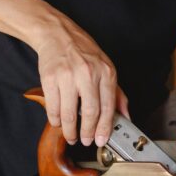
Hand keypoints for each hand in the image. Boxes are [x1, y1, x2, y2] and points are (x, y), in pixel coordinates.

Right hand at [32, 16, 128, 146]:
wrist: (57, 34)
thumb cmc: (83, 53)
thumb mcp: (106, 68)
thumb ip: (117, 93)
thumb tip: (125, 116)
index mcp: (106, 72)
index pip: (108, 107)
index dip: (105, 128)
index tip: (102, 140)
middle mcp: (88, 73)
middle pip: (90, 112)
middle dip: (88, 132)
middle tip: (85, 141)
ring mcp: (68, 76)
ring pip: (69, 113)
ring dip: (70, 131)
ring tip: (71, 136)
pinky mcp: (50, 78)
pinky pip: (53, 107)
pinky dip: (55, 120)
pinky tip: (58, 123)